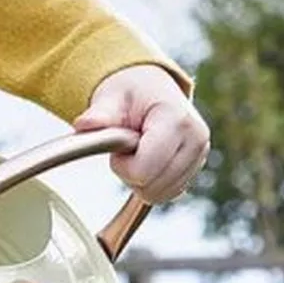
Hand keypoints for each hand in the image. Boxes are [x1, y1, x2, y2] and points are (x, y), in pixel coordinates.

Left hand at [72, 64, 209, 204]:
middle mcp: (196, 138)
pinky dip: (153, 185)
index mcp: (177, 119)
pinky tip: (149, 162)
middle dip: (132, 175)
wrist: (150, 87)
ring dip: (142, 182)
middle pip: (154, 188)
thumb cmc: (130, 92)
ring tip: (139, 153)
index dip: (123, 166)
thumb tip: (83, 124)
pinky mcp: (197, 167)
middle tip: (127, 150)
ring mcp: (200, 155)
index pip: (145, 170)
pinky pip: (169, 194)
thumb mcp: (111, 97)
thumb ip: (100, 114)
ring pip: (161, 195)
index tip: (119, 147)